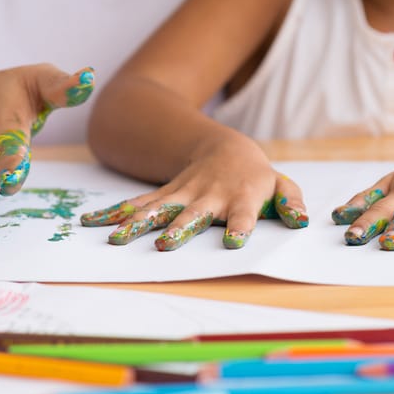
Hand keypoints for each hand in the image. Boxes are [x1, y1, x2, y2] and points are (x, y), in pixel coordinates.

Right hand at [80, 138, 307, 249]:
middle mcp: (209, 197)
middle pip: (193, 214)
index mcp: (241, 199)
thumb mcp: (280, 186)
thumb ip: (291, 203)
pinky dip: (115, 213)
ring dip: (138, 224)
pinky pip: (138, 204)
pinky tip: (91, 222)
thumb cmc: (256, 177)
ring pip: (158, 209)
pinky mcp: (164, 194)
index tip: (234, 242)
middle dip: (178, 229)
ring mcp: (183, 194)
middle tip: (165, 245)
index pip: (242, 215)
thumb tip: (302, 221)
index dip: (239, 227)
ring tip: (116, 239)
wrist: (225, 148)